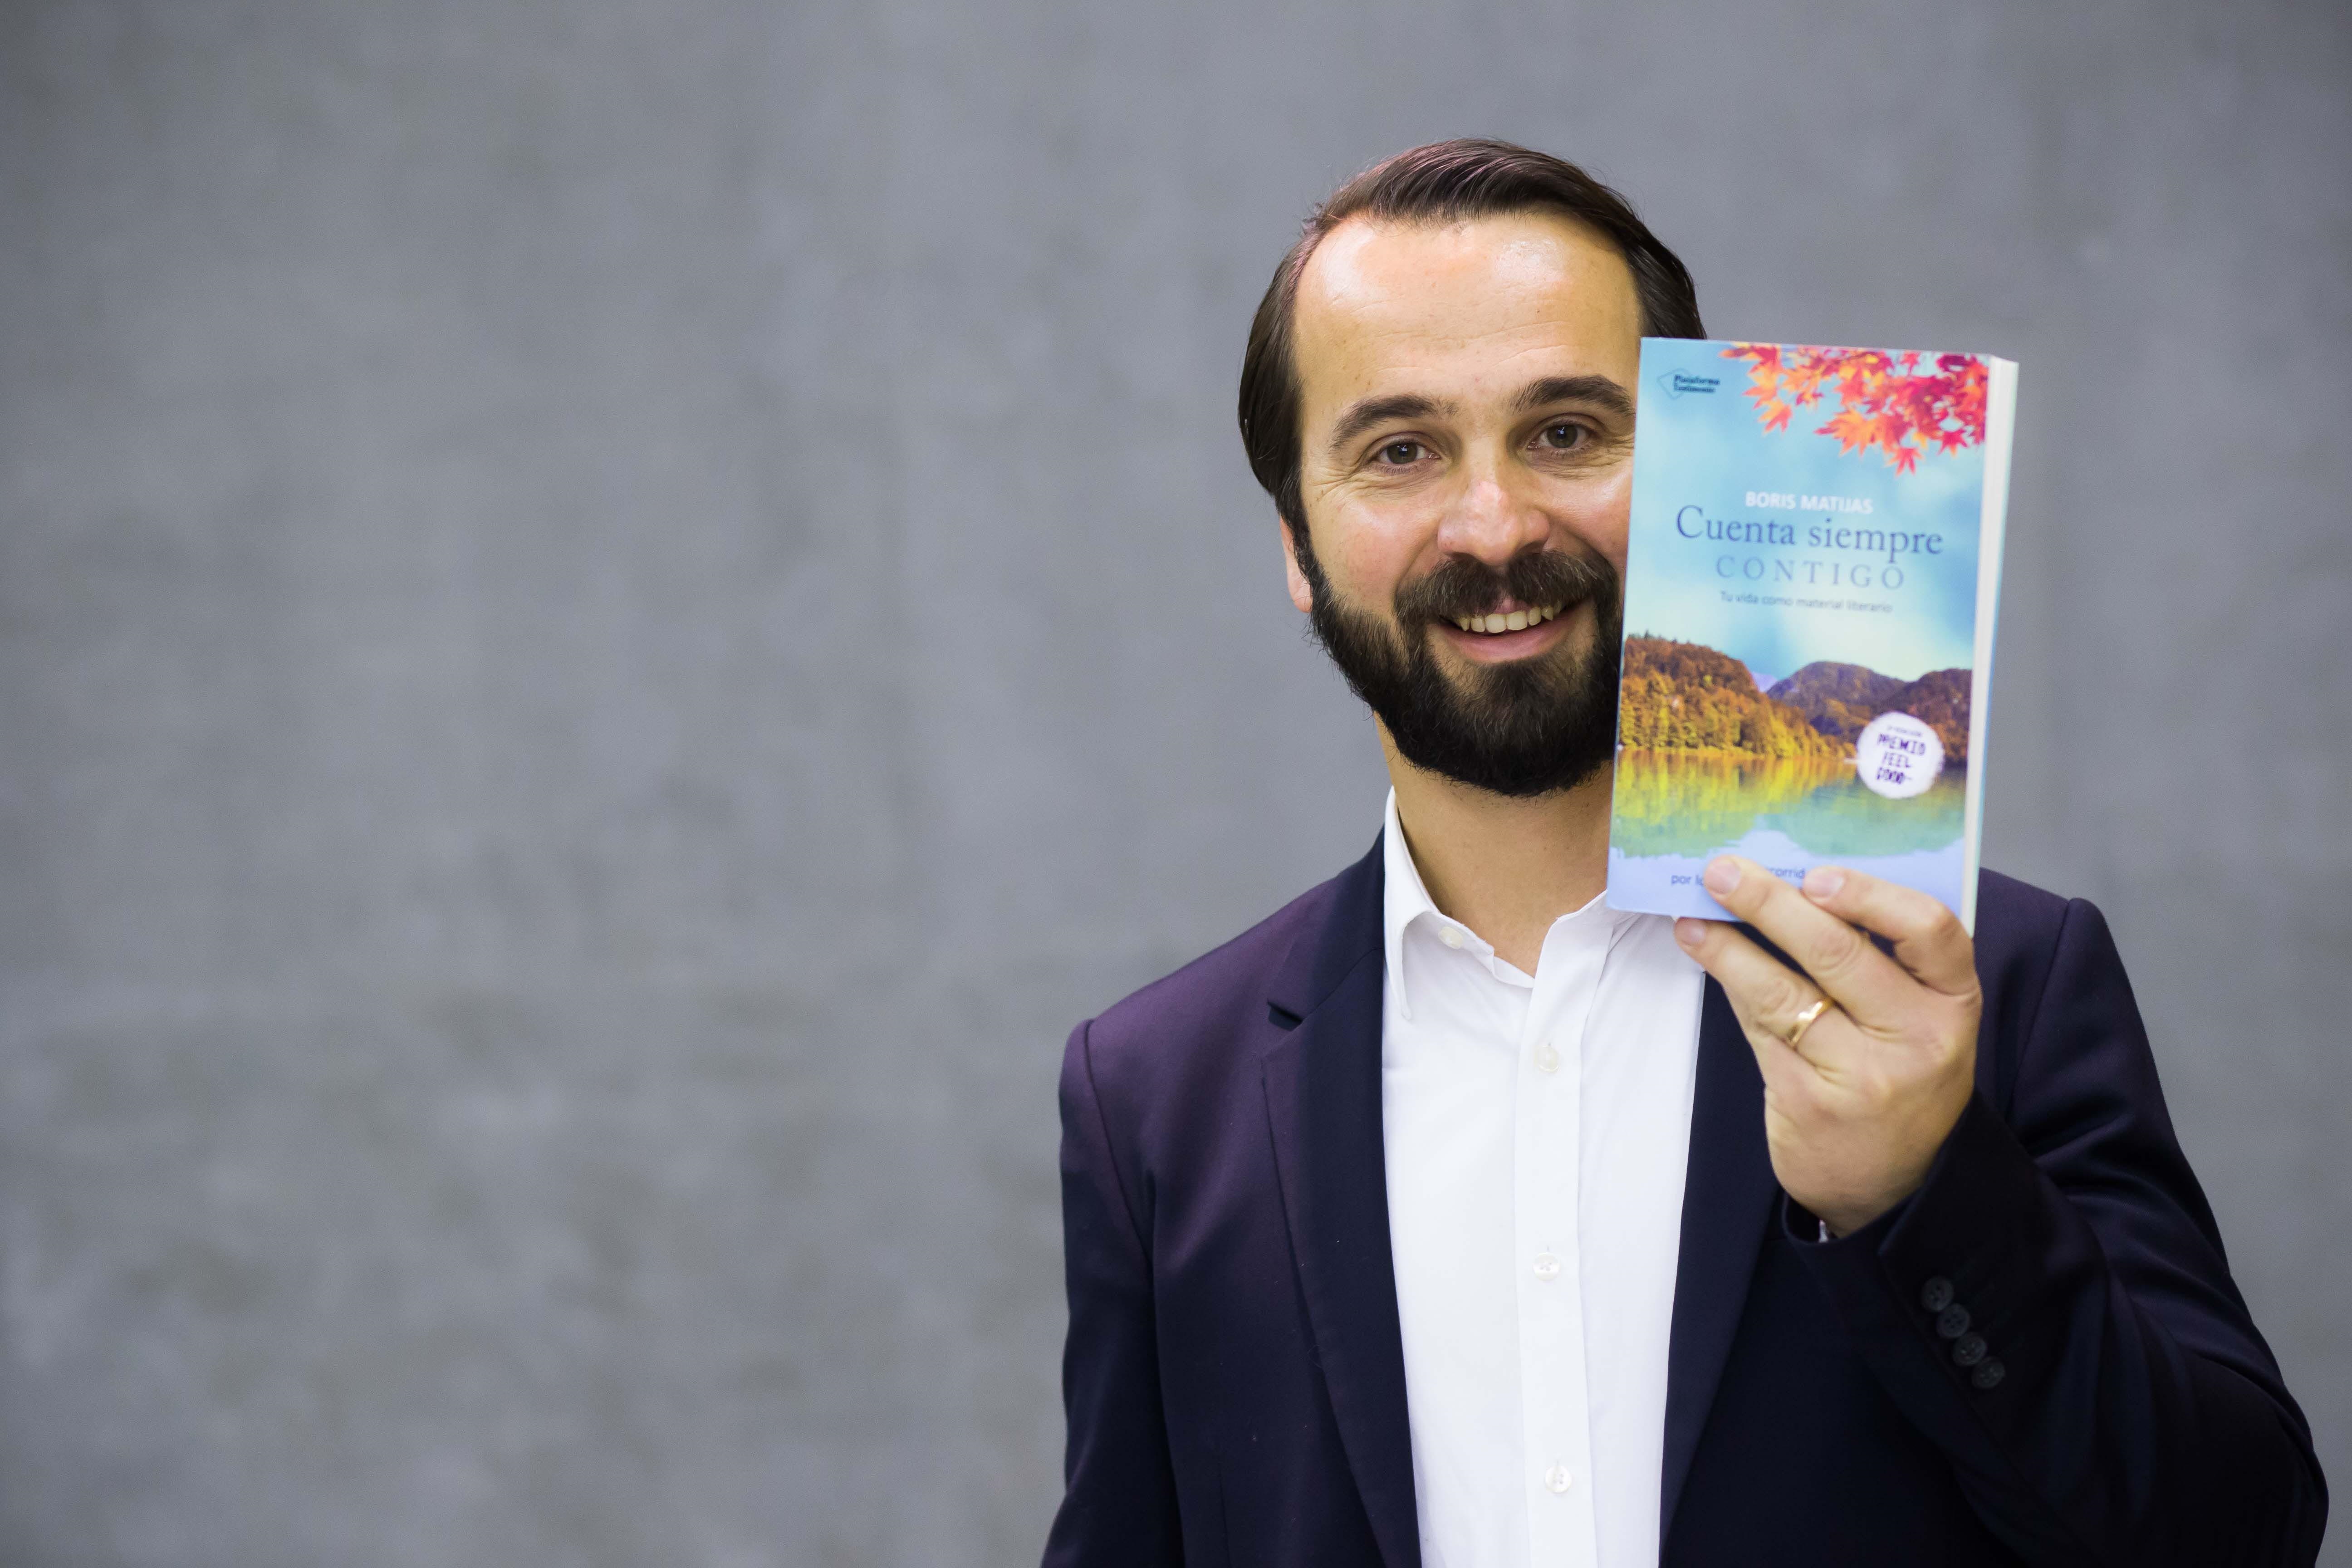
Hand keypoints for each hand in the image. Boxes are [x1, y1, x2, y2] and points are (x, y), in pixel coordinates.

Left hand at [1672, 856, 1981, 1235]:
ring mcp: (1863, 1076)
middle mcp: (1917, 1039)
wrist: (1893, 1186)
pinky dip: (1731, 986)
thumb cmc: (1900, 1078)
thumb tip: (1799, 884)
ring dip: (1729, 946)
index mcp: (1953, 1003)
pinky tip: (1707, 956)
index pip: (1930, 930)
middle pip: (1839, 953)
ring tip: (1694, 915)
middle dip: (1770, 904)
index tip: (1816, 875)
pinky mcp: (1809, 1103)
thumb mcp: (1919, 1021)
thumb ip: (1884, 959)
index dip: (1871, 895)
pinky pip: (1760, 1029)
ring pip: (1782, 990)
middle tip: (1724, 871)